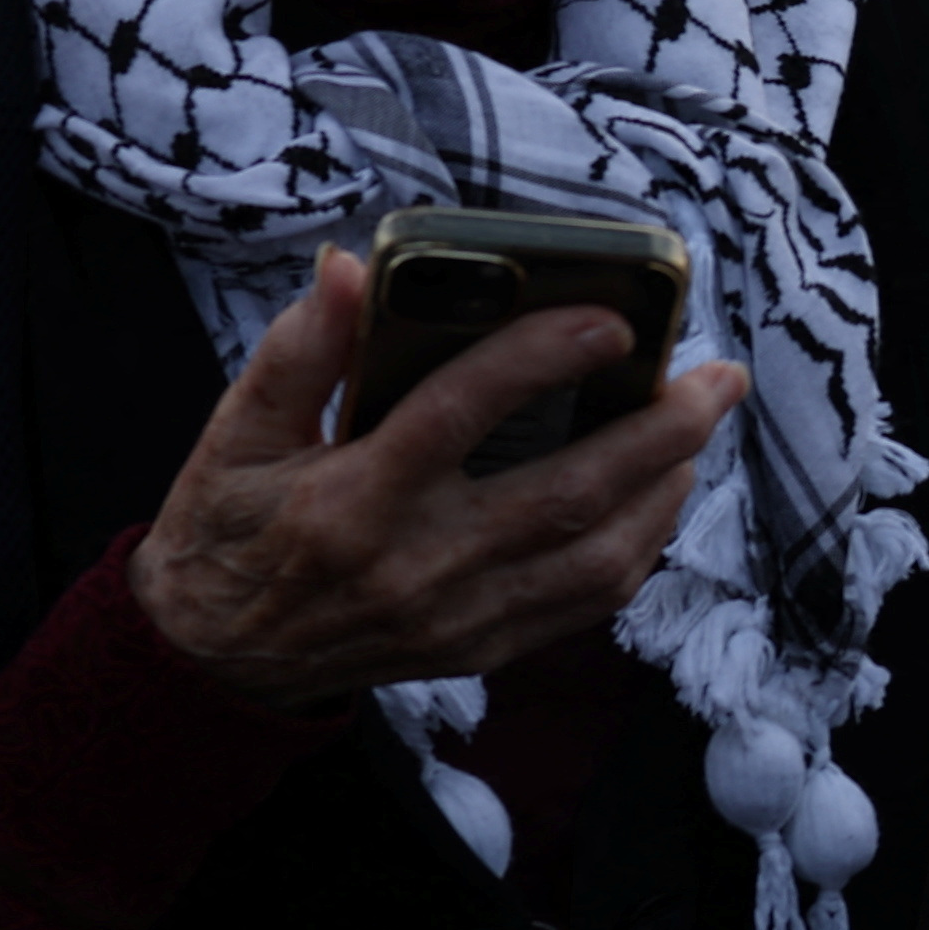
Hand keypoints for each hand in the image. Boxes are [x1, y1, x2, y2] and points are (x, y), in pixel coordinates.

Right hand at [131, 249, 748, 706]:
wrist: (210, 661)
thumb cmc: (227, 529)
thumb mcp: (235, 433)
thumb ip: (298, 351)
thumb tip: (351, 268)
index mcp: (350, 497)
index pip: (459, 414)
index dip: (538, 359)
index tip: (610, 317)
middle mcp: (414, 562)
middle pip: (564, 493)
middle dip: (658, 431)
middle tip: (718, 376)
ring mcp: (456, 615)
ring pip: (594, 556)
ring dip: (665, 490)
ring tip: (699, 428)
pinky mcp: (481, 649)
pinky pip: (584, 605)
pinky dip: (639, 549)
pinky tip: (659, 496)